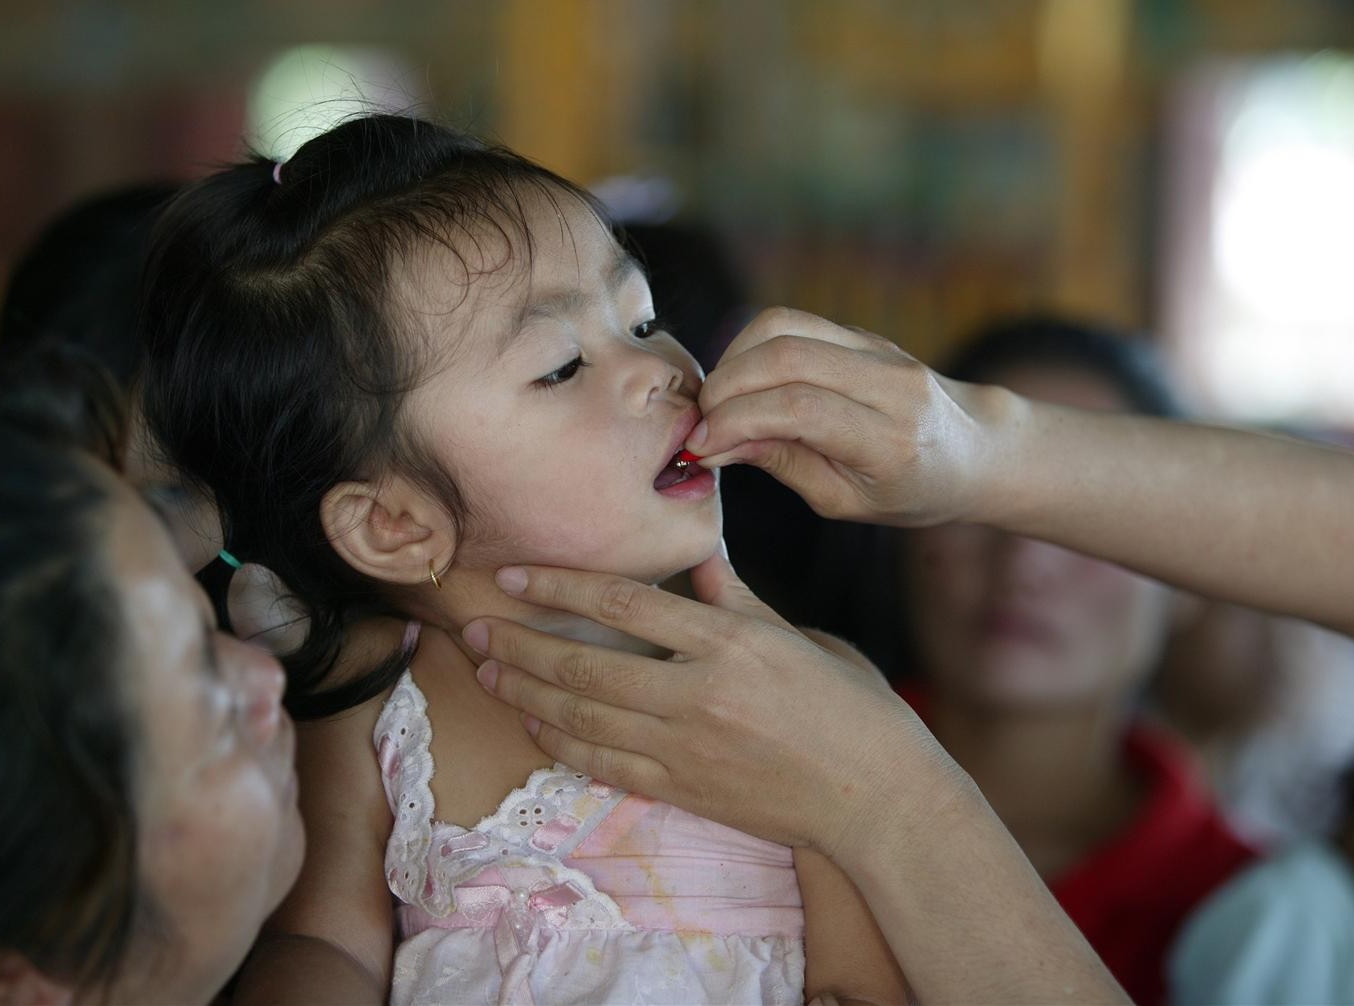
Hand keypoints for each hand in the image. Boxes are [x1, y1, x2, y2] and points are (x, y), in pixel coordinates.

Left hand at [464, 546, 946, 859]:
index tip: (516, 577)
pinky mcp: (683, 790)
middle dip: (520, 644)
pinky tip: (534, 723)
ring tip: (488, 671)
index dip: (561, 586)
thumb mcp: (798, 637)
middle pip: (585, 662)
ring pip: (582, 716)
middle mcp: (698, 693)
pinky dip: (560, 742)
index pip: (624, 603)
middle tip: (475, 628)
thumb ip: (736, 601)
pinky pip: (602, 764)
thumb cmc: (852, 708)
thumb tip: (696, 555)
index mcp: (729, 642)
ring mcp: (686, 747)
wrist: (878, 798)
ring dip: (526, 692)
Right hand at [688, 307, 990, 526]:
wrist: (976, 449)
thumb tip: (718, 443)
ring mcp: (878, 348)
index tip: (701, 446)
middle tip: (699, 422)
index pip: (799, 409)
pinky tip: (741, 383)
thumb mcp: (847, 501)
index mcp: (890, 439)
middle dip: (725, 386)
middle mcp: (888, 383)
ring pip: (783, 325)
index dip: (737, 421)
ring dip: (733, 359)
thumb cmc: (912, 490)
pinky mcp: (863, 333)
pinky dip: (753, 349)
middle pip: (785, 355)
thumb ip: (784, 464)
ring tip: (717, 401)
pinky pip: (794, 323)